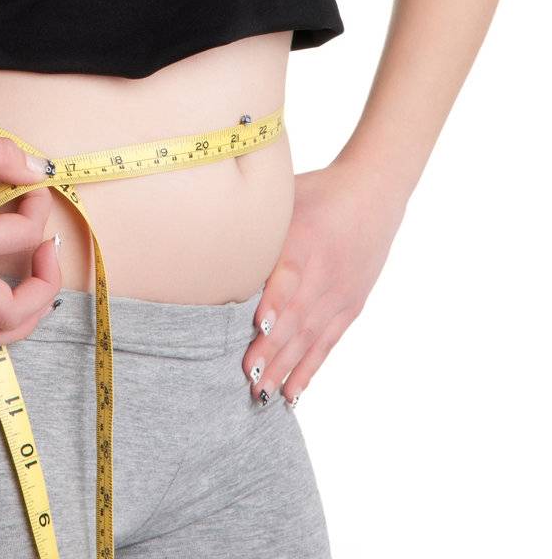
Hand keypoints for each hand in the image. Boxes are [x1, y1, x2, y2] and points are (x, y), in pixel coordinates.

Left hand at [242, 160, 407, 406]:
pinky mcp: (349, 306)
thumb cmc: (317, 191)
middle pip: (297, 315)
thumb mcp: (287, 193)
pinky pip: (327, 343)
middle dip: (271, 350)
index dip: (276, 301)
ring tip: (263, 394)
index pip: (290, 274)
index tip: (258, 326)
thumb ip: (256, 215)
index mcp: (305, 238)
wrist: (373, 193)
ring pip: (310, 336)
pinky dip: (309, 369)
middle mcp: (324, 271)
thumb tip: (212, 221)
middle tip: (247, 378)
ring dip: (286, 367)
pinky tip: (292, 392)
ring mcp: (339, 293)